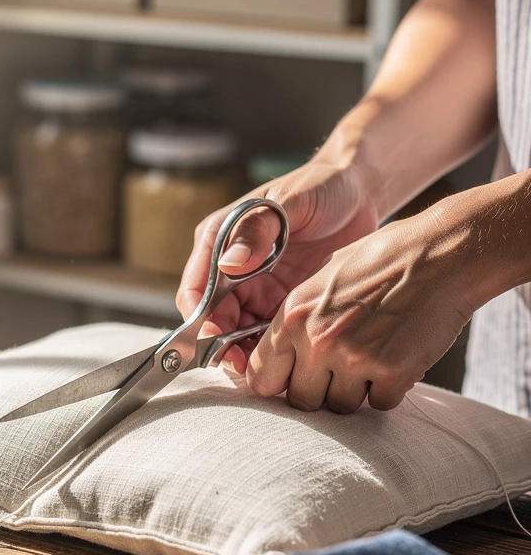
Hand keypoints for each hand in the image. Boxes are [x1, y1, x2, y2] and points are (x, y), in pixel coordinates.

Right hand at [177, 159, 380, 371]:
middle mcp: (230, 268)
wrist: (360, 191)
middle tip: (245, 366)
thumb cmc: (320, 186)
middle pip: (213, 318)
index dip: (200, 320)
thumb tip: (229, 264)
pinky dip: (270, 348)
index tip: (215, 340)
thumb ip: (257, 230)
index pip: (195, 289)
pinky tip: (286, 357)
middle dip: (222, 344)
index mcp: (219, 241)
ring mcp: (255, 287)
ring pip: (237, 331)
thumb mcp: (289, 201)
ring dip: (245, 351)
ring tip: (265, 368)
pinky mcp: (280, 300)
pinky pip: (266, 332)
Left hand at [247, 211, 476, 411]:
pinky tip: (397, 359)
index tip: (291, 379)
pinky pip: (379, 404)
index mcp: (292, 317)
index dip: (277, 383)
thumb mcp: (319, 280)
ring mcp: (354, 359)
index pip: (261, 379)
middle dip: (317, 391)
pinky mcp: (392, 372)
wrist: (439, 255)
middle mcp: (317, 341)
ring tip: (371, 359)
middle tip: (338, 371)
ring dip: (354, 391)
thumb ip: (295, 320)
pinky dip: (388, 390)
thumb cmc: (379, 261)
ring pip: (339, 407)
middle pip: (300, 401)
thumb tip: (277, 354)